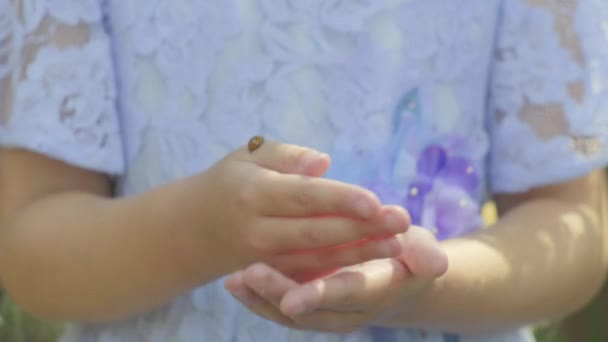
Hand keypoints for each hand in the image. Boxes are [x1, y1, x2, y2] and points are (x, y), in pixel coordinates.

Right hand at [197, 140, 410, 275]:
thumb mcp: (250, 157)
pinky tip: (372, 256)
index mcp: (253, 193)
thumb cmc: (231, 182)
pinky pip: (309, 273)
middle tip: (402, 220)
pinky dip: (341, 266)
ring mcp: (263, 259)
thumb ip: (287, 156)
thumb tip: (324, 163)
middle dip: (362, 228)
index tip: (376, 201)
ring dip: (360, 252)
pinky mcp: (271, 274)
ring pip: (318, 258)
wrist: (195, 229)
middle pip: (317, 231)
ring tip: (398, 243)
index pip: (304, 197)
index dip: (341, 200)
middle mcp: (258, 230)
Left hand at [224, 226, 447, 332]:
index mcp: (375, 291)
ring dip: (260, 298)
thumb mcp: (420, 248)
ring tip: (233, 279)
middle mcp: (347, 310)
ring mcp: (325, 310)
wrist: (395, 277)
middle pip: (310, 310)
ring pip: (290, 314)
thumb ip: (423, 253)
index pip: (348, 294)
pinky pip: (280, 307)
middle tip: (249, 276)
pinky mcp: (308, 302)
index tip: (293, 299)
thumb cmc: (405, 253)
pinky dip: (257, 297)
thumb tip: (436, 264)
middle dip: (278, 295)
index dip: (322, 295)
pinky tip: (233, 281)